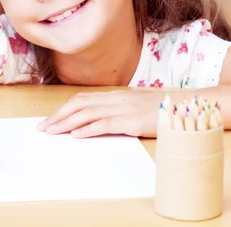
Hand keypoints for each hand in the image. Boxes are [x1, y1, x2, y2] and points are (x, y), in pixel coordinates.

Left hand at [37, 90, 163, 137]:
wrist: (186, 108)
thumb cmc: (164, 110)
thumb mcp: (139, 107)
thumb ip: (122, 111)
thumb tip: (103, 121)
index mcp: (117, 95)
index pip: (84, 99)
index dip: (64, 108)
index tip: (51, 118)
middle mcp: (117, 99)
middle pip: (80, 104)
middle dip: (59, 115)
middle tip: (43, 127)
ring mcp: (124, 108)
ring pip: (88, 114)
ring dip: (67, 123)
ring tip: (52, 132)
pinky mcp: (131, 121)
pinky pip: (105, 124)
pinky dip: (87, 129)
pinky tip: (76, 135)